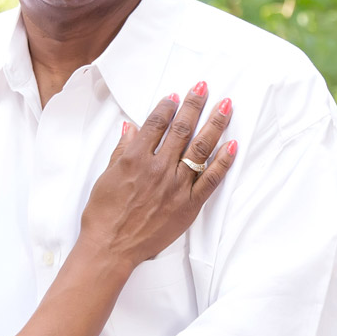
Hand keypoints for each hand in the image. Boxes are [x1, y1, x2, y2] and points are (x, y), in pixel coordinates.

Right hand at [82, 83, 236, 265]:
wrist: (111, 247)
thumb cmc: (104, 214)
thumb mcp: (107, 176)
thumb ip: (122, 150)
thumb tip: (131, 128)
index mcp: (136, 158)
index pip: (156, 124)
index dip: (168, 106)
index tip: (176, 96)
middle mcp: (159, 168)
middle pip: (182, 129)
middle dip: (194, 105)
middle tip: (204, 88)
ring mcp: (176, 186)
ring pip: (201, 148)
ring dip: (214, 124)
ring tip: (225, 106)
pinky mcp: (189, 205)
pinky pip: (211, 179)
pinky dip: (223, 161)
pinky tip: (232, 144)